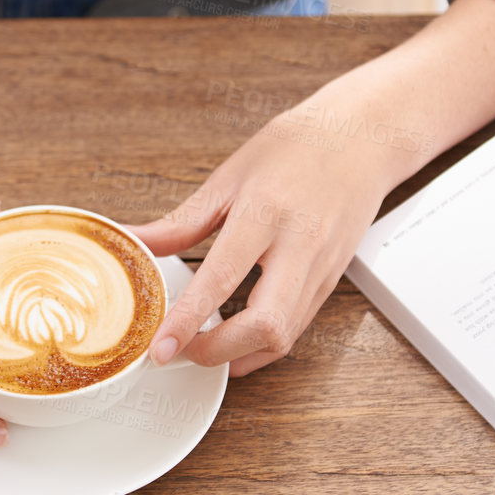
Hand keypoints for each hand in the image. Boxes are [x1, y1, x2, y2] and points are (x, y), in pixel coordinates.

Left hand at [127, 101, 401, 377]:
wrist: (359, 140)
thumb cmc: (294, 150)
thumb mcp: (228, 177)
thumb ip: (181, 222)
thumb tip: (136, 241)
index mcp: (265, 213)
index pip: (222, 277)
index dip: (188, 319)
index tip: (161, 346)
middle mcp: (299, 247)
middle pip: (266, 325)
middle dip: (218, 351)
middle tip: (181, 351)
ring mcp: (321, 269)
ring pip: (284, 336)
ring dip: (239, 354)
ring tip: (202, 348)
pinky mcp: (331, 282)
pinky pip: (297, 328)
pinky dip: (262, 344)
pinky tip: (236, 340)